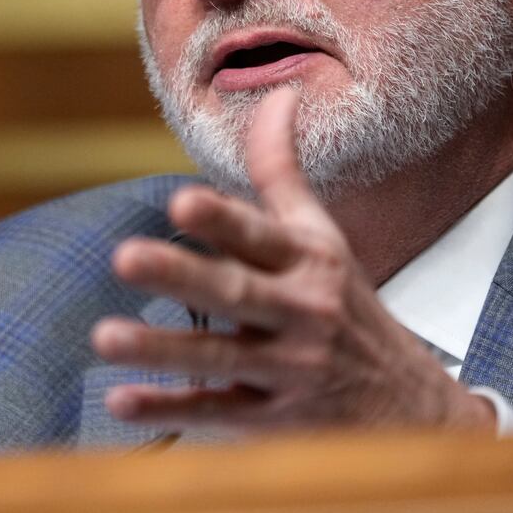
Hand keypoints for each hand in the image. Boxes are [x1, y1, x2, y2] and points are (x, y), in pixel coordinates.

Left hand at [92, 87, 494, 433]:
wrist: (408, 405)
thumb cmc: (347, 304)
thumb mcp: (322, 237)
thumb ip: (282, 171)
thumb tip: (276, 93)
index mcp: (309, 261)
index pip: (262, 236)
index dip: (224, 219)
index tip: (182, 200)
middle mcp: (301, 313)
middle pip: (237, 294)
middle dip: (181, 276)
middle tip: (124, 257)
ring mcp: (288, 370)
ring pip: (219, 358)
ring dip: (160, 348)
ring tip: (104, 335)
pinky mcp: (271, 419)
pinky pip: (216, 413)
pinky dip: (169, 409)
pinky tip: (119, 400)